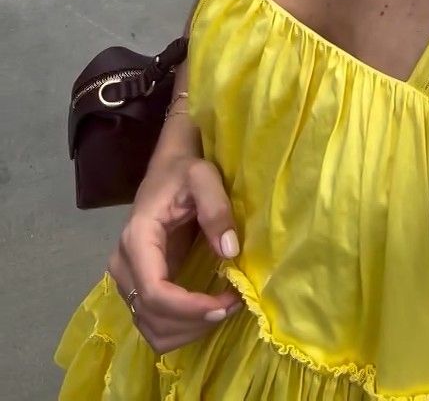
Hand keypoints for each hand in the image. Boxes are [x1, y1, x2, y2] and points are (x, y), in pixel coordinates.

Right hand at [106, 153, 242, 353]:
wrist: (169, 170)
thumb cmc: (185, 171)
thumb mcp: (204, 177)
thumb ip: (216, 208)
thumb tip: (229, 251)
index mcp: (137, 238)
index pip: (154, 291)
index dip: (189, 308)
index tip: (225, 303)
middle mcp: (124, 264)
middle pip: (152, 316)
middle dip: (194, 321)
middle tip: (232, 304)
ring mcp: (128, 279)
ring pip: (151, 329)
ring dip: (189, 330)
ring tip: (223, 308)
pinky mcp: (139, 287)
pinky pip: (154, 324)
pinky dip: (181, 329)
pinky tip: (207, 311)